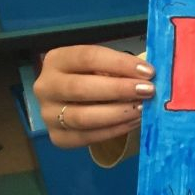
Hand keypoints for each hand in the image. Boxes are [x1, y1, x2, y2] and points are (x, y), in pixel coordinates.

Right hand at [34, 45, 155, 148]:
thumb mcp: (104, 65)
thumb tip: (149, 75)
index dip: (119, 63)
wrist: (76, 102)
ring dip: (117, 113)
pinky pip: (86, 137)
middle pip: (80, 88)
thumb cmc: (96, 76)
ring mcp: (48, 114)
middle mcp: (45, 86)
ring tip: (142, 109)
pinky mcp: (57, 137)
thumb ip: (120, 67)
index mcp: (56, 60)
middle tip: (148, 91)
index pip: (87, 57)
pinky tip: (134, 122)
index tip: (148, 71)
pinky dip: (113, 130)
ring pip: (82, 117)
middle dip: (119, 89)